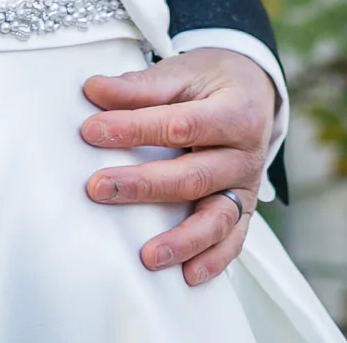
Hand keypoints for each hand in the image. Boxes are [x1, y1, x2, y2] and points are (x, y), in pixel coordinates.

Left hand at [79, 47, 280, 284]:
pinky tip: (189, 276)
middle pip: (193, 176)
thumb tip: (94, 90)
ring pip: (217, 218)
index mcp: (235, 113)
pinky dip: (214, 260)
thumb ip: (141, 86)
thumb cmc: (212, 81)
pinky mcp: (244, 208)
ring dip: (182, 240)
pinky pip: (234, 240)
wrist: (254, 90)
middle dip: (144, 186)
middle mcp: (245, 155)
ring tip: (148, 256)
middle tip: (97, 188)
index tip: (92, 131)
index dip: (135, 128)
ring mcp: (246, 186)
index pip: (180, 125)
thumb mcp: (183, 72)